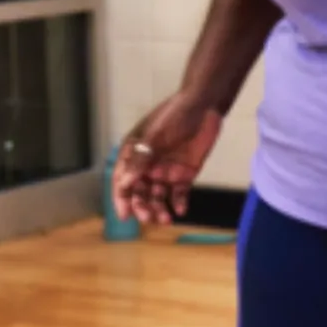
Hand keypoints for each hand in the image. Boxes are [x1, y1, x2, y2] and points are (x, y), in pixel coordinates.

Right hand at [114, 92, 222, 224]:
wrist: (205, 107)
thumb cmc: (174, 116)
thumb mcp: (154, 136)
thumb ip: (141, 159)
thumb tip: (125, 183)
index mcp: (133, 155)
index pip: (122, 181)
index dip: (122, 199)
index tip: (125, 216)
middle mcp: (147, 166)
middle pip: (140, 193)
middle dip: (142, 207)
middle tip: (148, 219)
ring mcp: (166, 171)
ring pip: (158, 196)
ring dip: (159, 208)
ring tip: (165, 219)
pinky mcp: (185, 173)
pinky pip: (179, 193)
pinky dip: (178, 202)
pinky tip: (180, 210)